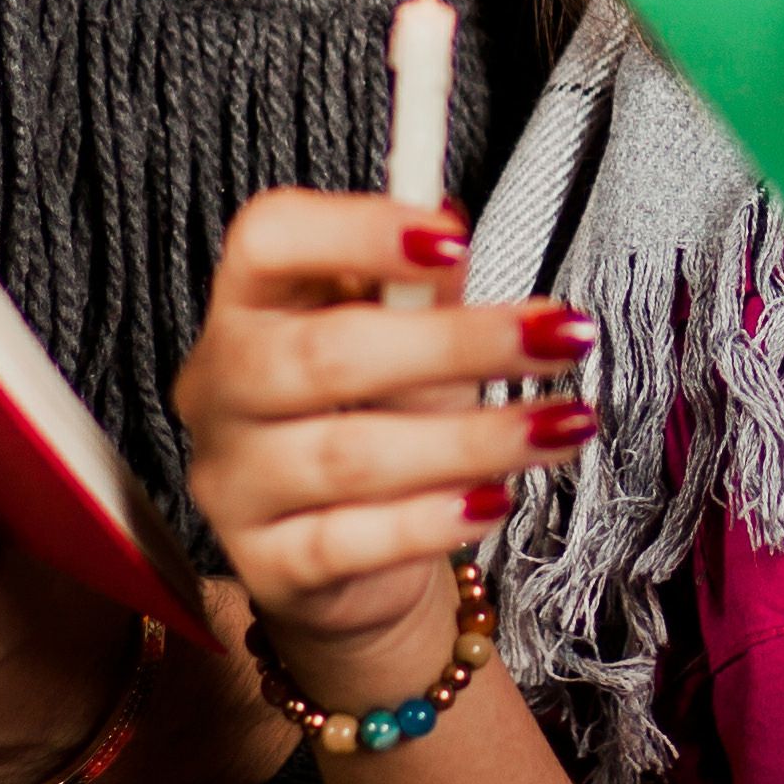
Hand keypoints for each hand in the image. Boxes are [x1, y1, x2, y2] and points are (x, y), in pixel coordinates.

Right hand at [170, 189, 591, 702]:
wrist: (356, 557)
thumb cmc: (382, 419)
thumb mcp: (410, 340)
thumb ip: (424, 285)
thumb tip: (447, 218)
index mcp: (246, 305)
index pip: (267, 240)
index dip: (357, 230)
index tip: (457, 239)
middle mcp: (220, 389)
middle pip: (323, 354)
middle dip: (455, 345)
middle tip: (557, 340)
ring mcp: (233, 483)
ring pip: (351, 455)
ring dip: (474, 438)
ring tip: (562, 424)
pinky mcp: (266, 566)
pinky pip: (351, 542)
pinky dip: (432, 521)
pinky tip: (495, 501)